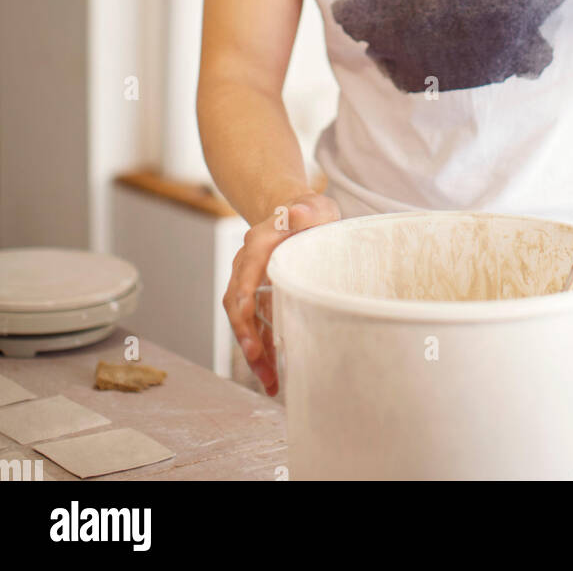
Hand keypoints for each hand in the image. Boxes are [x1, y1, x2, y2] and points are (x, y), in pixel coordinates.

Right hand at [224, 190, 340, 394]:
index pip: (245, 274)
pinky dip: (263, 352)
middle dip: (246, 335)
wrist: (301, 215)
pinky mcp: (260, 300)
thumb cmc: (311, 214)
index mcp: (258, 244)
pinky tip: (273, 376)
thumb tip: (295, 213)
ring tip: (270, 383)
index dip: (244, 299)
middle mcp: (246, 265)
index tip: (247, 320)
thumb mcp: (315, 208)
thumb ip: (306, 210)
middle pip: (237, 305)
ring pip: (244, 322)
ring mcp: (250, 284)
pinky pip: (256, 328)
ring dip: (254, 352)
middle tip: (258, 362)